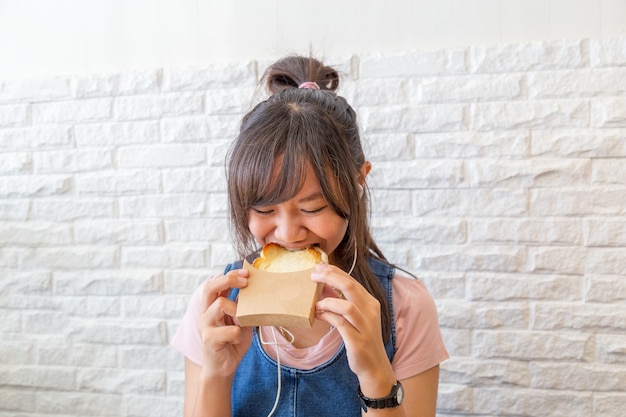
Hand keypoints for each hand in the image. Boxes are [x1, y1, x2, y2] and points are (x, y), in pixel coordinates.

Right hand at [197, 269, 252, 379]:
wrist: (223, 368)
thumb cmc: (232, 342)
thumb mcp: (241, 321)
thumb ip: (243, 308)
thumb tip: (255, 290)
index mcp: (212, 307)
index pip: (216, 283)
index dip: (230, 274)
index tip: (246, 272)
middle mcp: (205, 313)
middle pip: (210, 287)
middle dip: (228, 279)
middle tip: (245, 281)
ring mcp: (205, 325)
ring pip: (220, 305)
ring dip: (237, 311)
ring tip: (242, 322)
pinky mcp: (208, 339)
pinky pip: (230, 330)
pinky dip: (238, 334)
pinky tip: (237, 341)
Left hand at [311, 264, 390, 382]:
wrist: (375, 366)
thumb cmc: (361, 338)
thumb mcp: (355, 317)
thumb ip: (341, 301)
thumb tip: (324, 287)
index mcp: (370, 302)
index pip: (351, 280)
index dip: (334, 271)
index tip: (318, 267)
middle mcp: (370, 311)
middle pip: (350, 286)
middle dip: (329, 277)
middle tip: (313, 275)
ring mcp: (365, 326)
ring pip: (347, 305)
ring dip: (328, 301)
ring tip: (315, 302)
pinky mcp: (358, 341)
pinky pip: (341, 324)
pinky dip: (328, 316)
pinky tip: (318, 315)